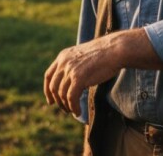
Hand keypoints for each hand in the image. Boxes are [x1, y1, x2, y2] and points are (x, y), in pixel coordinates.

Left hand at [43, 29, 162, 116]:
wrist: (114, 49)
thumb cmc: (104, 54)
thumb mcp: (83, 57)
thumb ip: (74, 67)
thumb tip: (72, 83)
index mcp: (63, 56)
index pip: (48, 76)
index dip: (47, 90)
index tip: (51, 101)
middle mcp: (63, 62)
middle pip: (53, 87)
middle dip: (58, 101)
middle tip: (66, 109)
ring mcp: (70, 70)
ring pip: (62, 94)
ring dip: (67, 106)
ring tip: (74, 111)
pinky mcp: (78, 77)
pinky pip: (71, 97)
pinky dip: (73, 107)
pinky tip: (78, 111)